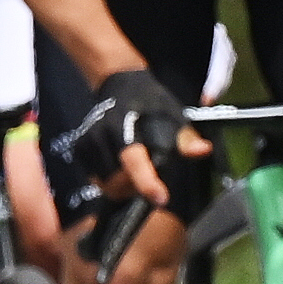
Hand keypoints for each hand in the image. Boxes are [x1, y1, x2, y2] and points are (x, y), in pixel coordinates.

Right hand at [64, 67, 206, 209]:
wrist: (119, 85)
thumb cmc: (150, 103)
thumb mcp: (173, 116)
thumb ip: (186, 139)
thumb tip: (203, 150)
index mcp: (124, 126)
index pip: (134, 160)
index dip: (146, 182)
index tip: (160, 198)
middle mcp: (101, 135)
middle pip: (118, 182)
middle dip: (136, 188)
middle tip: (153, 180)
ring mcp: (86, 143)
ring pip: (105, 185)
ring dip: (123, 187)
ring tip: (137, 172)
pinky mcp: (79, 150)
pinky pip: (96, 180)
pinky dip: (111, 181)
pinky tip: (122, 169)